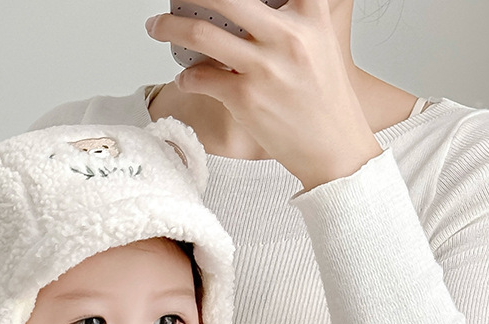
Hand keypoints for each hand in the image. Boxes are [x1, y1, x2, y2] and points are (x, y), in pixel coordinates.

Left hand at [146, 0, 381, 189]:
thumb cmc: (323, 97)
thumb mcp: (319, 40)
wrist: (332, 146)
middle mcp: (288, 35)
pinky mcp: (246, 98)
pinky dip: (185, 77)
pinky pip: (200, 78)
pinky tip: (184, 78)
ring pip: (201, 34)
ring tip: (156, 26)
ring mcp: (265, 67)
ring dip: (169, 27)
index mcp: (310, 13)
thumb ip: (291, 17)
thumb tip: (246, 9)